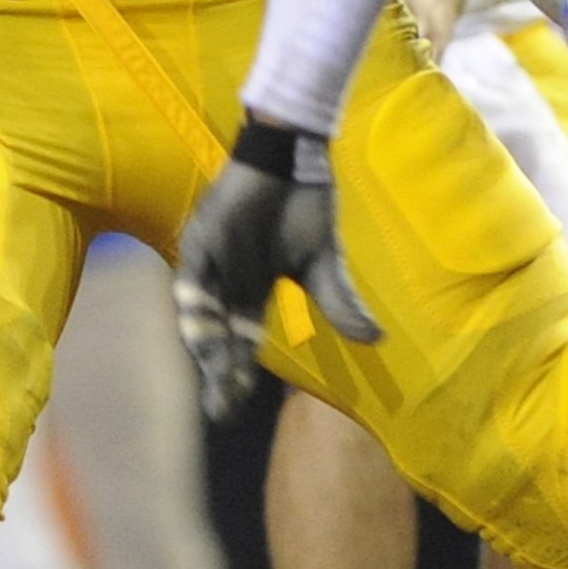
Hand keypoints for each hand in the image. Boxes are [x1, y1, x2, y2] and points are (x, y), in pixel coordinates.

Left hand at [171, 122, 376, 421]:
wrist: (293, 157)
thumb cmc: (304, 205)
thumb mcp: (324, 262)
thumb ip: (339, 300)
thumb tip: (375, 340)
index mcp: (251, 293)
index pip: (239, 345)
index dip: (236, 377)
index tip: (234, 411)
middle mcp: (224, 285)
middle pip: (216, 339)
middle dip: (219, 374)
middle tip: (221, 409)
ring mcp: (210, 263)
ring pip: (200, 315)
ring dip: (206, 346)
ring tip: (215, 376)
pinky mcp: (202, 239)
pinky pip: (192, 276)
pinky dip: (195, 303)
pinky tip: (201, 330)